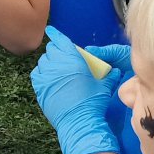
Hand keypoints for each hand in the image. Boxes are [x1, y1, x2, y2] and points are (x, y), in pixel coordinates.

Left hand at [30, 26, 122, 153]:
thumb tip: (116, 70)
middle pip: (51, 50)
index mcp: (73, 60)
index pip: (61, 41)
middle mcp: (57, 65)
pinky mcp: (39, 88)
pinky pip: (37, 74)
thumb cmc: (93, 103)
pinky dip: (41, 73)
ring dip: (49, 62)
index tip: (50, 31)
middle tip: (62, 55)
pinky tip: (48, 77)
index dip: (56, 35)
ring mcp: (46, 77)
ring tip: (56, 68)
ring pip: (43, 62)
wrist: (78, 122)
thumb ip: (109, 76)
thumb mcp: (104, 87)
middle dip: (56, 50)